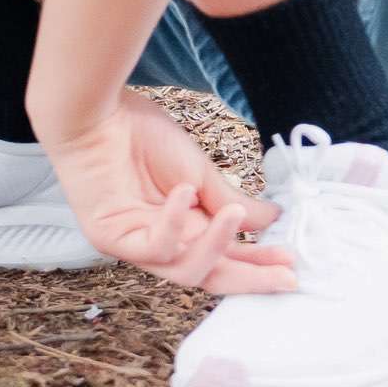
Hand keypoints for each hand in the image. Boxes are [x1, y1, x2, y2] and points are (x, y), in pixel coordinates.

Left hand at [35, 93, 293, 294]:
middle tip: (285, 273)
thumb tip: (272, 219)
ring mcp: (133, 245)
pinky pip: (154, 246)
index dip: (257, 263)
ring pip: (184, 271)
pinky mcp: (110, 238)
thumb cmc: (140, 134)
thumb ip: (229, 200)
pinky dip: (174, 221)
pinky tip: (185, 192)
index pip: (223, 259)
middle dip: (248, 277)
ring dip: (216, 246)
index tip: (292, 262)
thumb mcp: (197, 171)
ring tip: (235, 216)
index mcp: (181, 228)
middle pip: (208, 276)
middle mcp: (159, 244)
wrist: (95, 109)